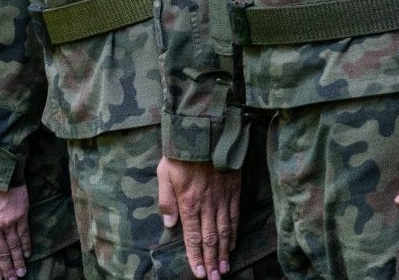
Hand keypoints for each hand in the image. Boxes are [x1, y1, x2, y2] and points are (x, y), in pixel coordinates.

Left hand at [157, 156, 240, 277]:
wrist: (205, 133)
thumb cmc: (180, 153)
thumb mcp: (164, 173)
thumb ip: (166, 200)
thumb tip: (169, 224)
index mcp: (188, 202)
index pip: (193, 236)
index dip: (196, 257)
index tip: (200, 274)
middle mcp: (207, 204)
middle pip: (210, 239)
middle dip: (212, 261)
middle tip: (215, 279)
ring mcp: (222, 199)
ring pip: (224, 231)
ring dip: (224, 251)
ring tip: (224, 268)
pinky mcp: (233, 191)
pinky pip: (234, 216)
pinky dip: (234, 232)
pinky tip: (233, 244)